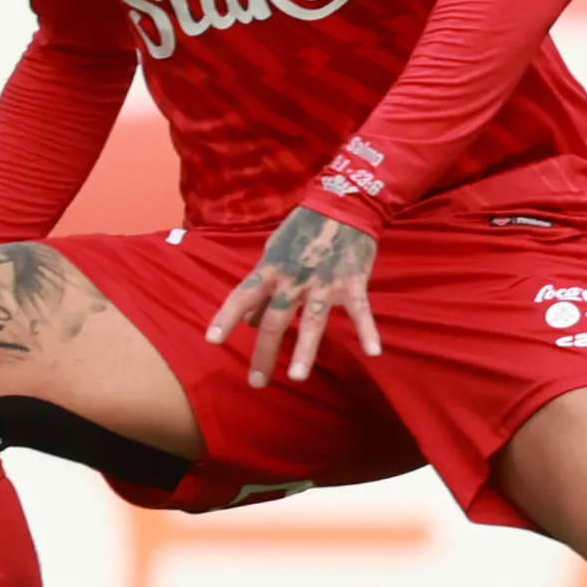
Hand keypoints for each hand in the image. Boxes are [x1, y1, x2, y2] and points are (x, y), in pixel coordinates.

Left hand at [205, 208, 381, 386]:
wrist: (345, 203)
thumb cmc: (304, 227)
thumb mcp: (274, 249)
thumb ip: (263, 284)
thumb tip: (249, 320)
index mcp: (271, 269)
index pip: (242, 296)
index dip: (226, 317)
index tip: (212, 341)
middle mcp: (294, 280)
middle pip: (275, 321)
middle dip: (264, 353)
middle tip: (256, 382)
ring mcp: (324, 283)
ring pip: (312, 322)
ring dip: (304, 351)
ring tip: (297, 378)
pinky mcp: (352, 283)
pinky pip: (361, 311)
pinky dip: (368, 331)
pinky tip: (373, 352)